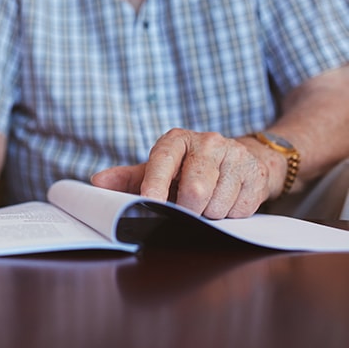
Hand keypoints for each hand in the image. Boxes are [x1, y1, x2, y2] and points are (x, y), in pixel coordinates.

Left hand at [91, 129, 273, 218]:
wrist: (238, 158)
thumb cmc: (187, 168)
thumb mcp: (158, 169)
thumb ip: (127, 178)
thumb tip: (96, 184)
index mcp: (176, 140)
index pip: (163, 160)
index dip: (155, 184)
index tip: (149, 202)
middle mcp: (207, 142)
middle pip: (195, 189)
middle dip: (187, 209)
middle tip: (184, 210)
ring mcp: (235, 156)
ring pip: (217, 204)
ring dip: (209, 214)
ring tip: (206, 202)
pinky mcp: (257, 173)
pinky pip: (240, 210)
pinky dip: (230, 215)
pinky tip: (226, 201)